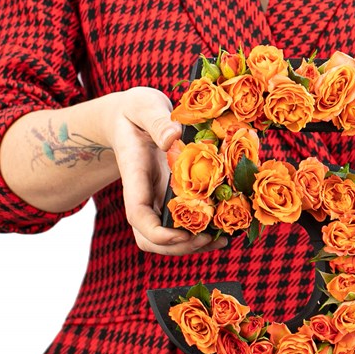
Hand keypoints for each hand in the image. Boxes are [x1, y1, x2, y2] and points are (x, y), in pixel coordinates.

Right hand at [104, 87, 227, 255]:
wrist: (130, 118)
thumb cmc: (135, 111)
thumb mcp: (143, 107)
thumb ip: (157, 121)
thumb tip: (173, 137)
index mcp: (134, 176)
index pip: (138, 215)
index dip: (157, 232)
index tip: (181, 234)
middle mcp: (145, 195)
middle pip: (151, 238)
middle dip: (178, 246)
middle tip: (209, 238)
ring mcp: (158, 200)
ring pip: (168, 238)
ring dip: (193, 245)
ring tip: (222, 239)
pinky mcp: (172, 198)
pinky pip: (183, 224)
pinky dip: (202, 231)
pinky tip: (224, 228)